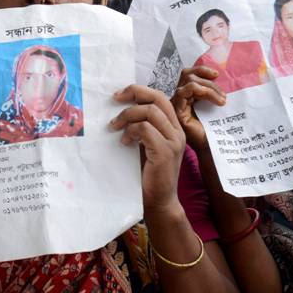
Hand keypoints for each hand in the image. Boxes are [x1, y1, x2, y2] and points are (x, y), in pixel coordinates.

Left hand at [110, 84, 185, 213]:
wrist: (159, 201)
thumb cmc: (149, 174)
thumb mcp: (146, 145)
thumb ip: (142, 128)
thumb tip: (120, 108)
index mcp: (173, 128)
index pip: (160, 97)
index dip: (139, 91)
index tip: (119, 96)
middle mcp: (177, 132)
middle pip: (158, 98)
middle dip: (134, 93)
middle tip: (115, 99)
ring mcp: (173, 142)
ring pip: (150, 112)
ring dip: (127, 116)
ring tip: (115, 127)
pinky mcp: (165, 152)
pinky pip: (145, 130)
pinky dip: (131, 132)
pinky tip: (124, 143)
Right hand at [171, 66, 225, 152]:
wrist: (212, 147)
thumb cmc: (215, 128)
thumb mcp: (215, 104)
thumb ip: (213, 90)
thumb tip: (221, 76)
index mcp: (188, 95)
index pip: (189, 74)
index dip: (202, 70)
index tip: (217, 74)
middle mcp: (180, 98)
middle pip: (188, 74)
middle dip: (209, 81)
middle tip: (224, 96)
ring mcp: (176, 103)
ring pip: (188, 81)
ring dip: (209, 87)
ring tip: (222, 100)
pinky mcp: (177, 110)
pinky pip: (185, 91)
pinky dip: (201, 90)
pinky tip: (215, 100)